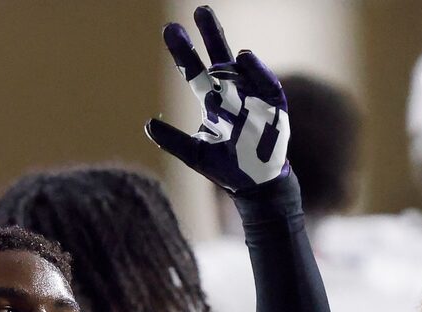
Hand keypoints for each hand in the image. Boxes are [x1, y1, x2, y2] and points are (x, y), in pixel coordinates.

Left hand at [145, 6, 288, 194]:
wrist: (257, 185)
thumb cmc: (227, 168)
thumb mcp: (196, 154)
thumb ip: (174, 140)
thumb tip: (148, 124)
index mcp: (213, 101)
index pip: (195, 71)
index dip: (183, 51)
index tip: (171, 29)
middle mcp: (232, 93)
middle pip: (220, 58)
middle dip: (211, 34)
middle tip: (200, 10)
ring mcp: (253, 97)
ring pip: (241, 68)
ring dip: (231, 55)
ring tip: (220, 48)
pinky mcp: (273, 107)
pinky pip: (265, 83)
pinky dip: (256, 70)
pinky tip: (244, 57)